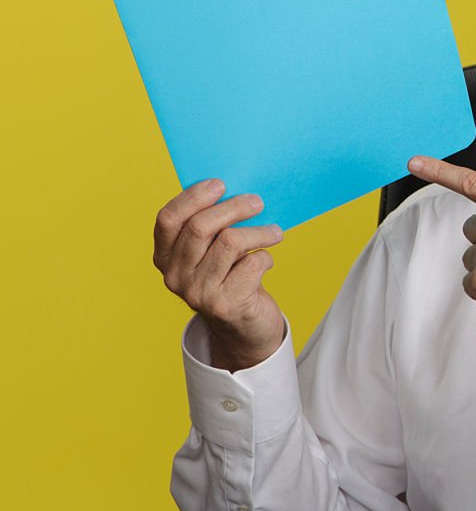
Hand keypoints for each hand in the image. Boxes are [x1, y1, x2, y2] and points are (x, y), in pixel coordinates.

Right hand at [153, 178, 285, 371]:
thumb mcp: (210, 252)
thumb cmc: (229, 276)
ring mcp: (198, 293)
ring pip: (230, 242)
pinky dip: (265, 257)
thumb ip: (211, 227)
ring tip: (275, 232)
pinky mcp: (225, 305)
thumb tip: (235, 189)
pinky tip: (265, 261)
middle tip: (257, 201)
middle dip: (234, 207)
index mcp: (164, 257)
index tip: (220, 184)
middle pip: (200, 227)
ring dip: (259, 232)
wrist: (243, 327)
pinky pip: (252, 264)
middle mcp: (174, 276)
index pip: (168, 219)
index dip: (193, 197)